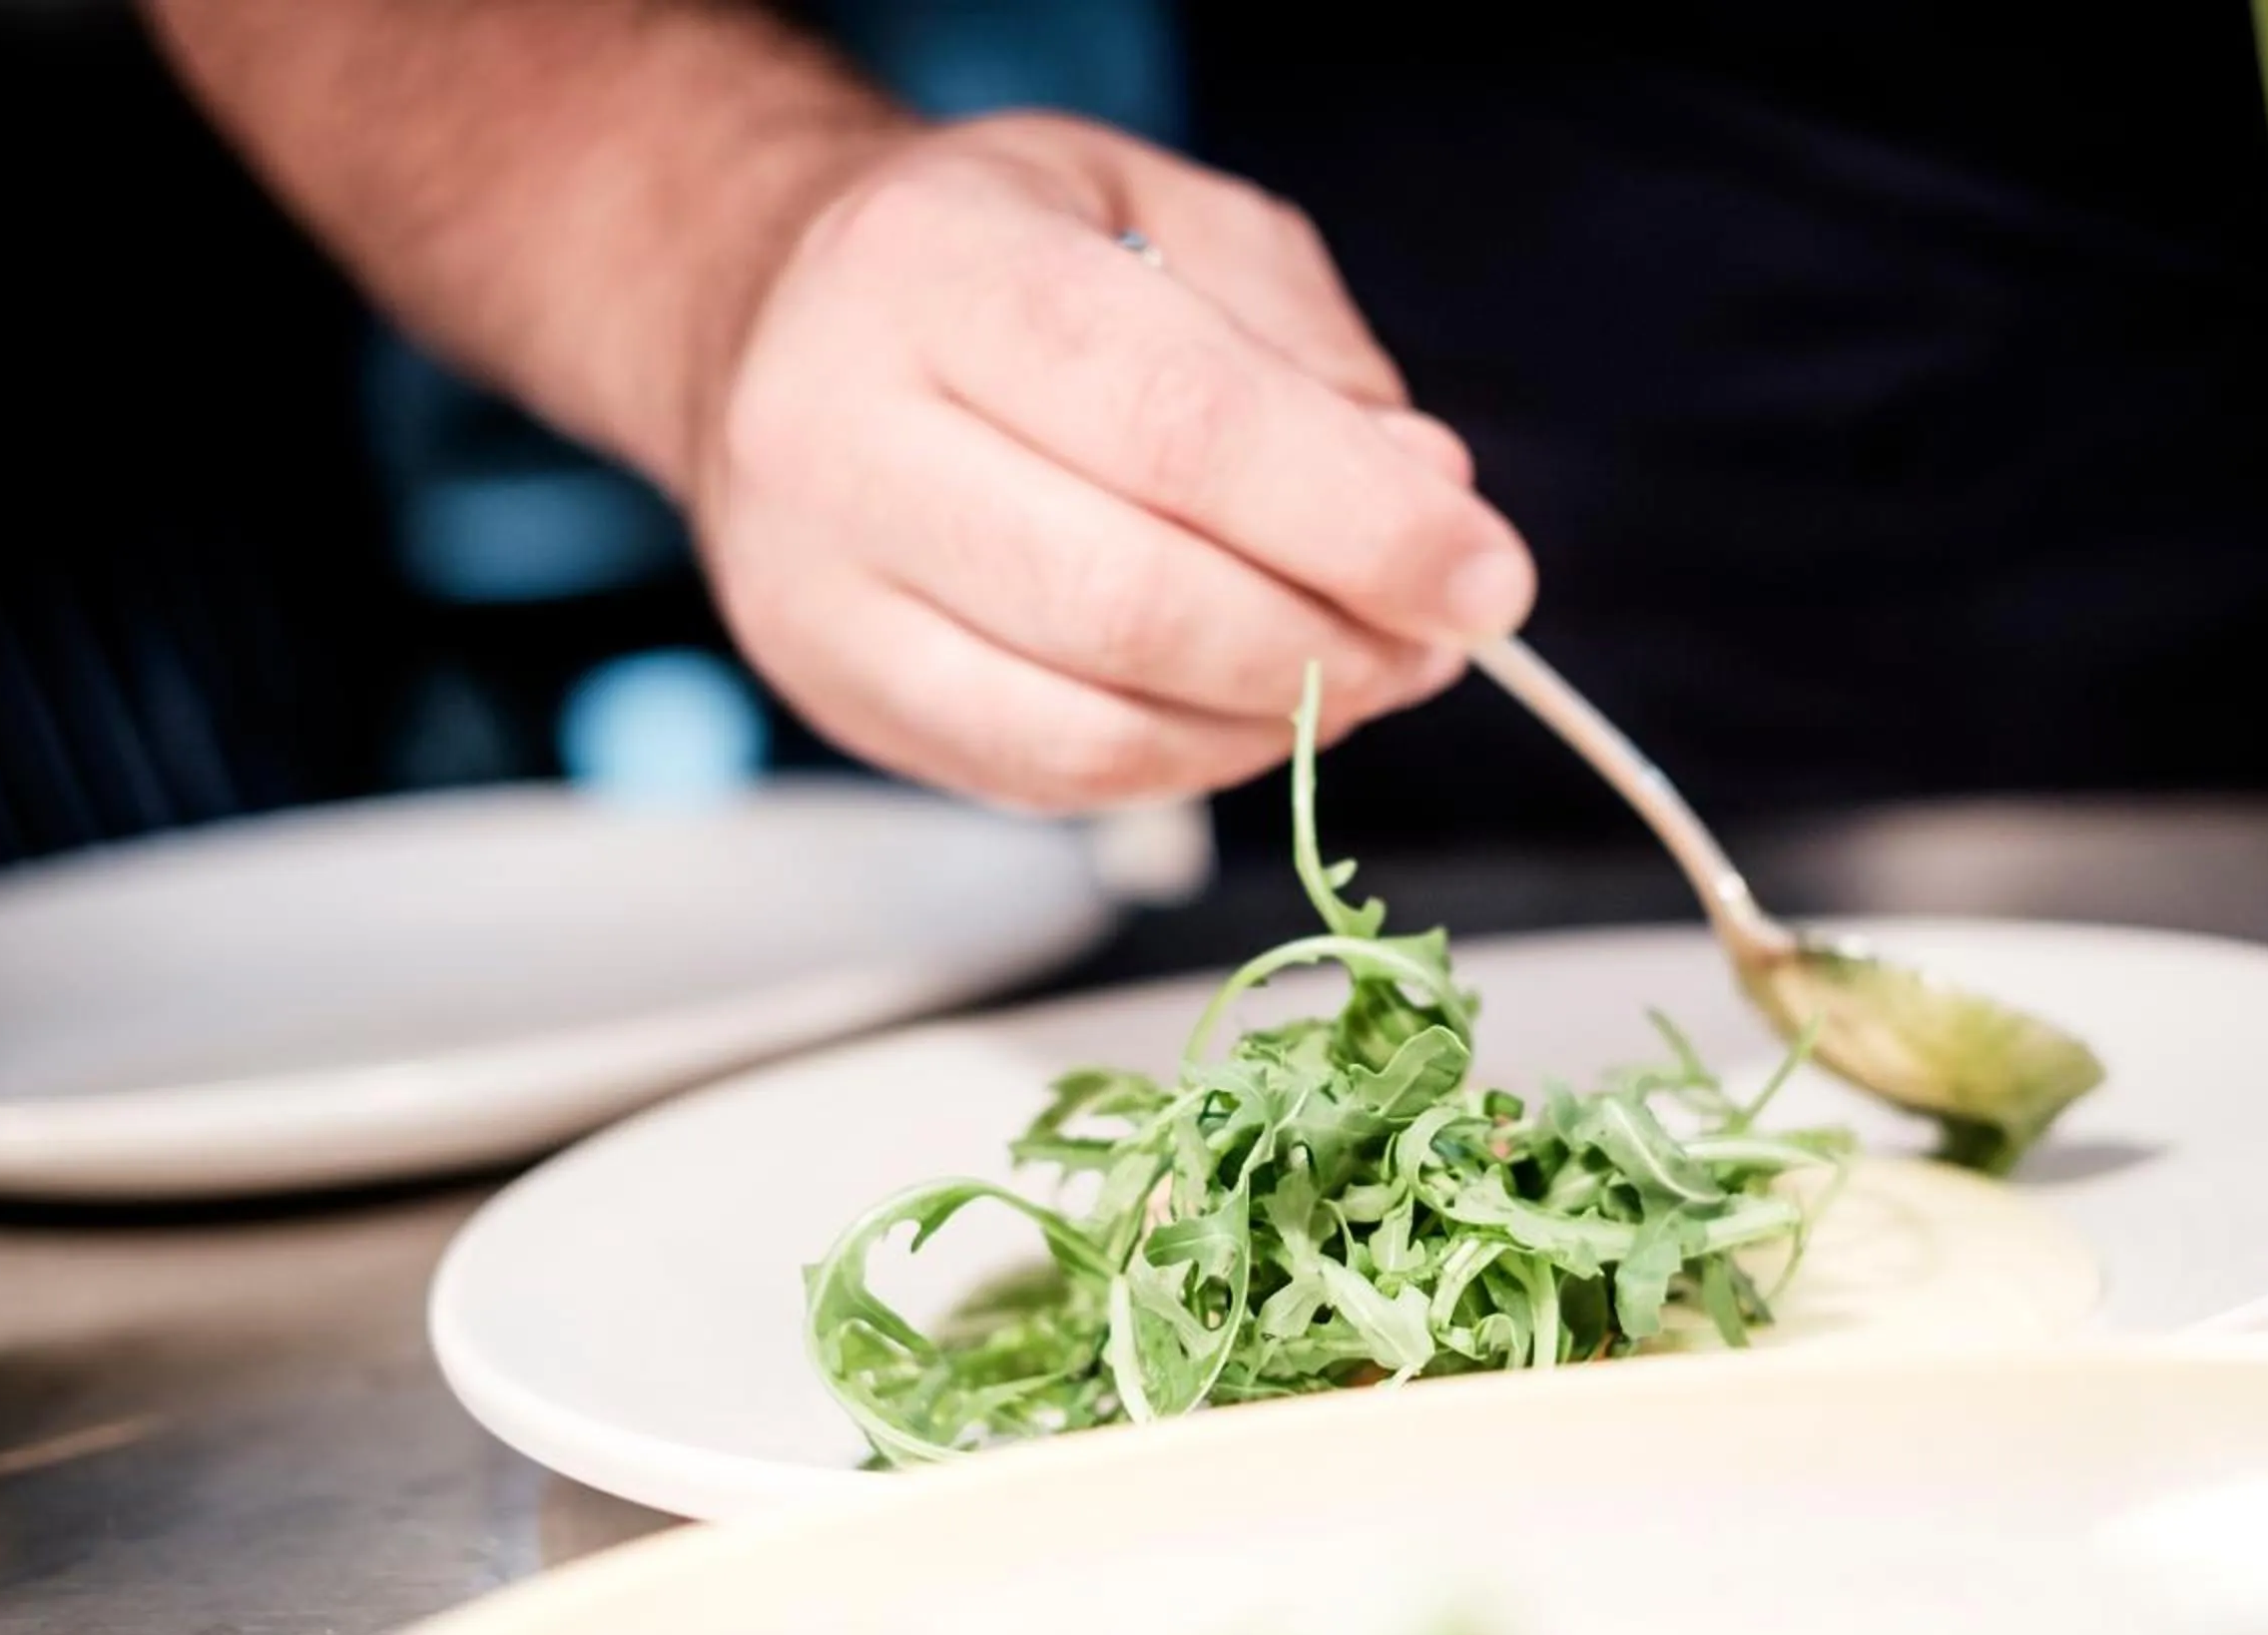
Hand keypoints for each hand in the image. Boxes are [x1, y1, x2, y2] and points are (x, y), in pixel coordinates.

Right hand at [685, 113, 1536, 811]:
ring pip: (1094, 719)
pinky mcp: (839, 691)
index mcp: (939, 266)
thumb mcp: (1176, 224)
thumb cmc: (1014, 263)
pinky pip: (1054, 777)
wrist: (778, 319)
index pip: (1179, 423)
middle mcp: (841, 426)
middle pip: (1133, 597)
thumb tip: (1427, 498)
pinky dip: (1194, 761)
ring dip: (1275, 722)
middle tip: (1433, 641)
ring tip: (1362, 670)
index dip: (1358, 522)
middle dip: (1331, 644)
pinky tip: (1252, 707)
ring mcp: (819, 581)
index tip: (1490, 580)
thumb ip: (1309, 358)